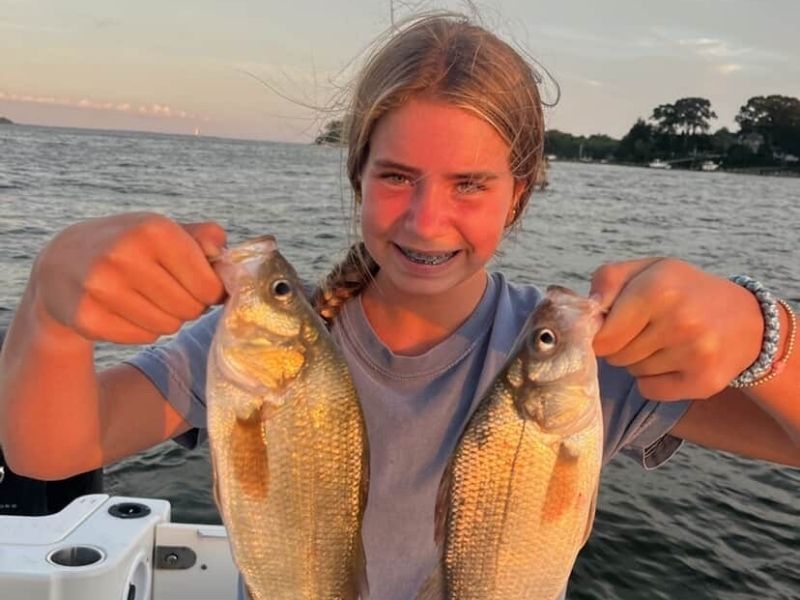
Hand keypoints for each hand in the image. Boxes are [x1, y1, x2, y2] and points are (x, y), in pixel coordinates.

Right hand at [32, 212, 225, 343]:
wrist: (63, 263)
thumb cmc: (130, 246)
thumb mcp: (163, 230)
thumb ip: (203, 237)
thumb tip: (223, 254)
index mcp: (152, 230)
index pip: (208, 285)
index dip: (212, 291)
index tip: (201, 286)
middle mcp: (124, 255)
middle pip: (190, 308)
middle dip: (190, 305)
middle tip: (173, 294)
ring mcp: (102, 288)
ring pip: (169, 326)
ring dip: (168, 318)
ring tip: (150, 299)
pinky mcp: (88, 318)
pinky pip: (144, 337)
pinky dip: (144, 328)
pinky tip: (128, 310)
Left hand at [589, 258, 762, 400]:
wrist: (748, 320)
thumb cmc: (685, 292)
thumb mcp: (649, 270)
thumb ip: (609, 280)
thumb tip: (586, 307)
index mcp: (658, 288)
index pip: (604, 336)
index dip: (601, 335)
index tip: (612, 328)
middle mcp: (679, 320)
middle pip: (616, 355)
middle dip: (621, 347)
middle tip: (645, 332)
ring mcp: (695, 353)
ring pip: (633, 372)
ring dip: (639, 362)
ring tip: (664, 343)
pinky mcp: (703, 381)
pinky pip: (650, 390)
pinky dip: (654, 381)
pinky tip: (674, 362)